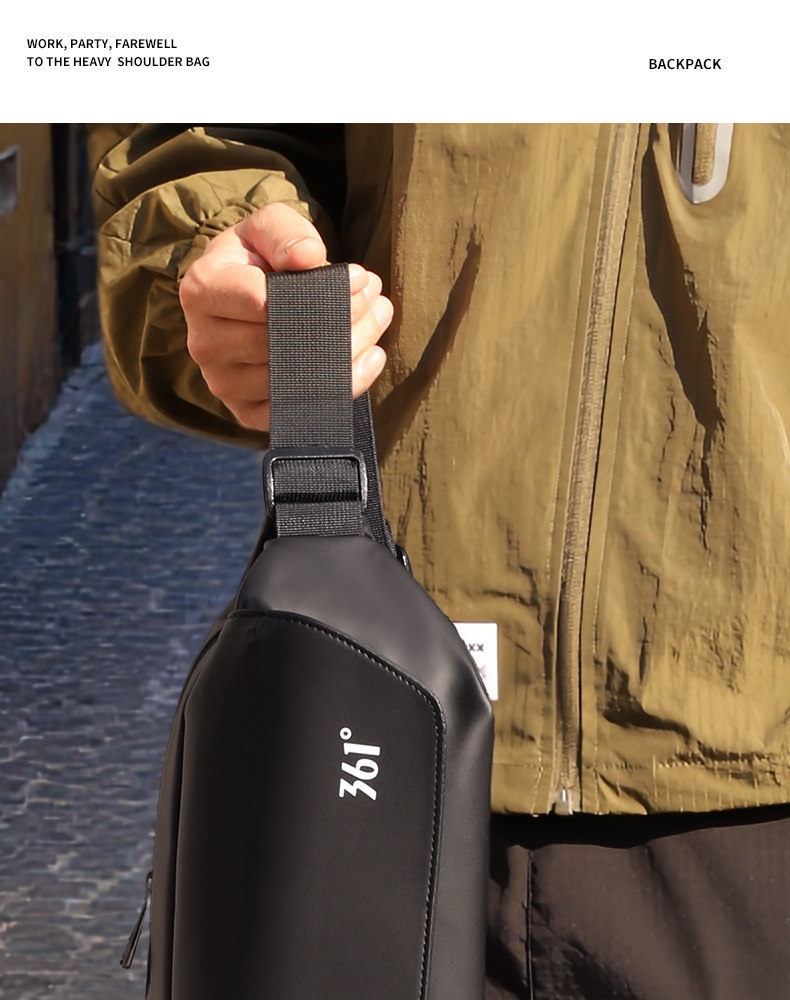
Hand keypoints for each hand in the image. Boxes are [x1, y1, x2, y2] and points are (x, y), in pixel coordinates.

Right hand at [180, 202, 392, 431]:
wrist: (241, 294)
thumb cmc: (256, 257)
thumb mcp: (267, 227)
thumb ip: (286, 233)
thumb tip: (310, 258)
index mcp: (202, 291)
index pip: (264, 303)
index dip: (320, 293)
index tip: (359, 277)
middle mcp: (204, 343)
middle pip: (284, 344)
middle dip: (342, 322)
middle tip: (376, 300)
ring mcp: (223, 383)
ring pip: (296, 380)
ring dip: (350, 352)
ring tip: (376, 319)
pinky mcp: (245, 412)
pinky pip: (297, 412)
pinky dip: (342, 388)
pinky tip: (369, 358)